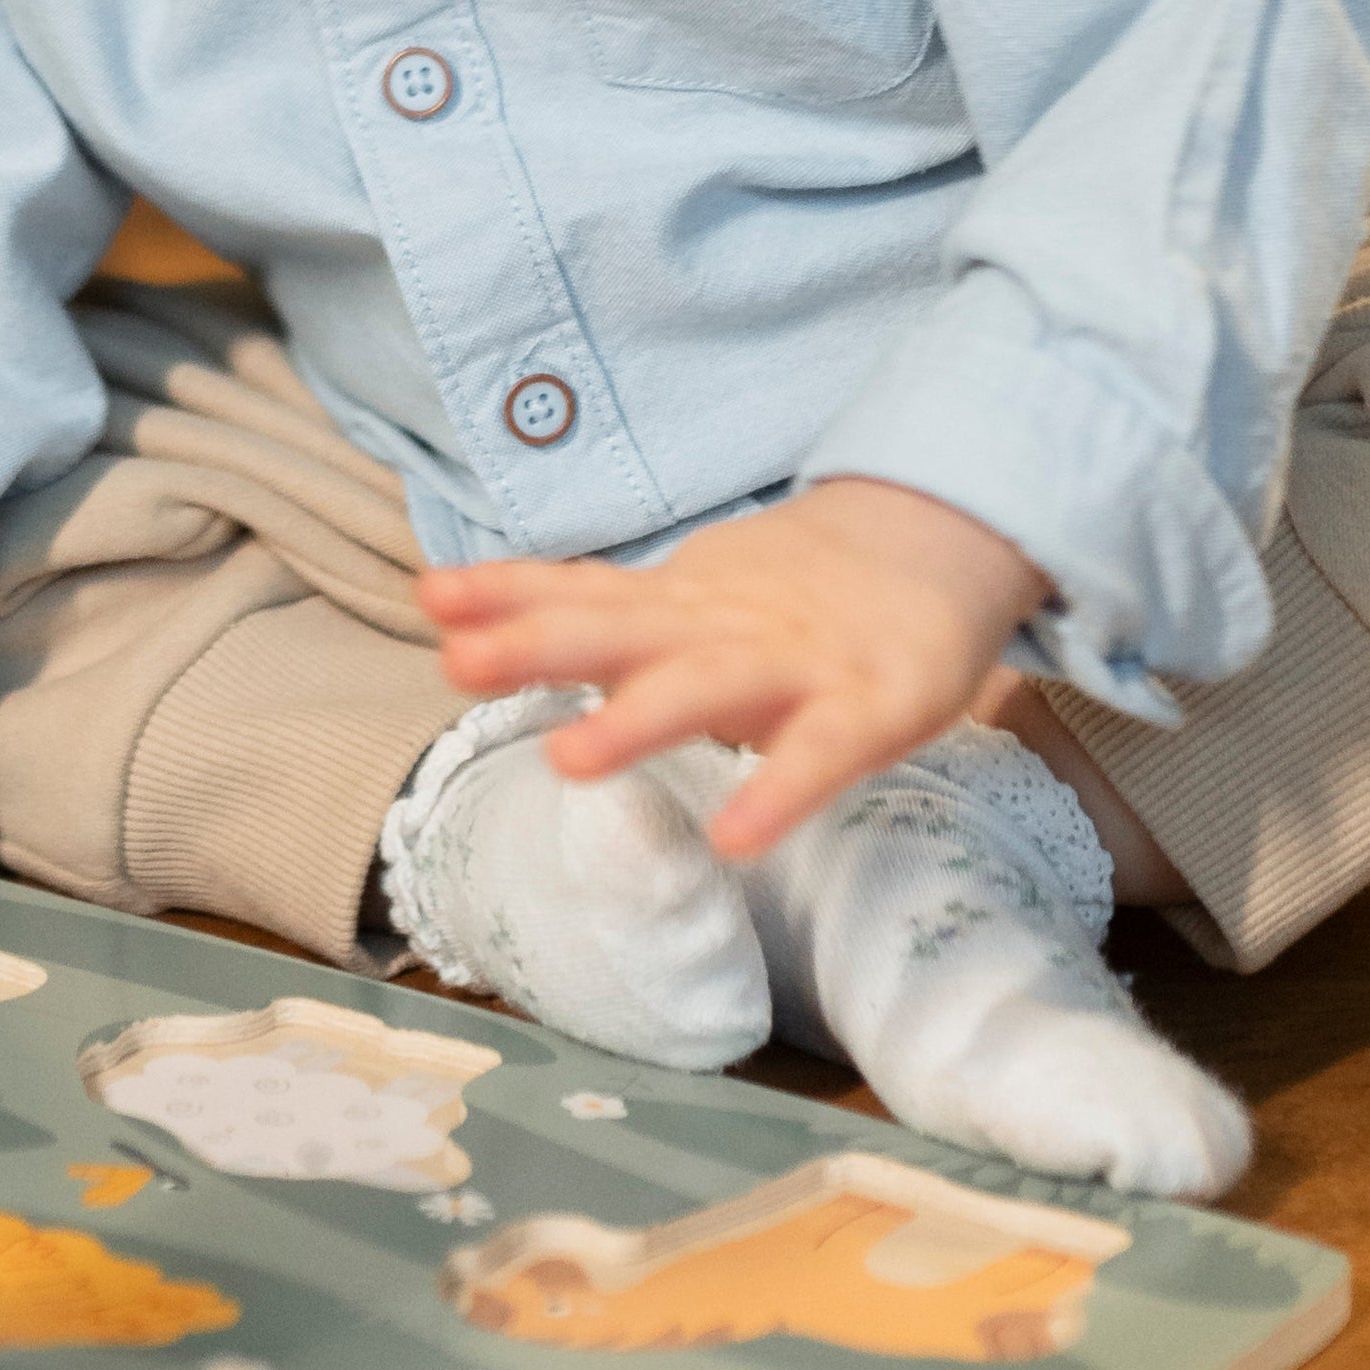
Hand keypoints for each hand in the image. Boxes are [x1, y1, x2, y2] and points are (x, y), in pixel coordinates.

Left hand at [418, 480, 1049, 865]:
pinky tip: (735, 835)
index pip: (583, 591)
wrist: (939, 534)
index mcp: (678, 604)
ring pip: (705, 688)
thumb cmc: (794, 595)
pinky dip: (777, 792)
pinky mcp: (868, 706)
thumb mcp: (690, 595)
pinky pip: (819, 756)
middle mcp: (721, 626)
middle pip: (620, 630)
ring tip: (567, 759)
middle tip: (459, 661)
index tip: (430, 596)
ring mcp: (793, 664)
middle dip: (538, 646)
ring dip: (636, 719)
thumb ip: (596, 614)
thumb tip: (473, 629)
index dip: (507, 593)